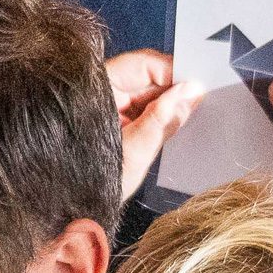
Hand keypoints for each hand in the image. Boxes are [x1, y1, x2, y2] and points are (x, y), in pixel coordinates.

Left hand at [105, 50, 202, 202]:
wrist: (72, 208)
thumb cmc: (91, 180)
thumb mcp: (134, 150)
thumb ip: (163, 119)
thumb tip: (192, 91)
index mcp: (98, 88)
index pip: (143, 64)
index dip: (173, 72)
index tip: (198, 85)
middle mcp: (102, 90)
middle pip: (148, 77)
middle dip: (174, 90)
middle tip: (200, 103)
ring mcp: (107, 103)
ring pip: (149, 93)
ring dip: (169, 105)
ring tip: (187, 118)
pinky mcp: (114, 118)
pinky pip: (143, 108)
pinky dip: (159, 116)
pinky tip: (173, 125)